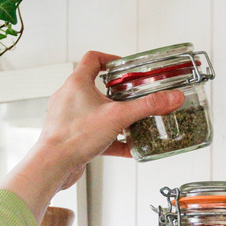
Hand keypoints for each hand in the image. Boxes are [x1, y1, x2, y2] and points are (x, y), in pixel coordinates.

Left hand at [0, 51, 184, 221]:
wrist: (53, 165)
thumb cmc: (74, 136)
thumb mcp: (118, 117)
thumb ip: (147, 107)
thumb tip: (172, 98)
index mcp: (78, 83)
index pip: (93, 59)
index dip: (111, 59)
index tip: (126, 68)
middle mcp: (71, 97)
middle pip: (97, 87)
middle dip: (119, 94)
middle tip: (135, 97)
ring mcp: (70, 118)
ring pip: (98, 113)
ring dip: (116, 118)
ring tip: (134, 123)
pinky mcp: (72, 136)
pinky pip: (96, 134)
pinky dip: (112, 140)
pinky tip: (129, 148)